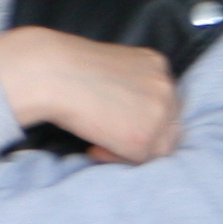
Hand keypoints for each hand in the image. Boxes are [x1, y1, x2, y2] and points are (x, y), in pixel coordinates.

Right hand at [0, 27, 180, 163]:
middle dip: (142, 134)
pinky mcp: (144, 138)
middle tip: (108, 138)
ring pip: (159, 145)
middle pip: (168, 124)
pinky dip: (118, 158)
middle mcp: (165, 86)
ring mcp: (159, 112)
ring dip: (132, 149)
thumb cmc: (68, 68)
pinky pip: (140, 159)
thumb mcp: (110, 68)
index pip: (163, 101)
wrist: (53, 74)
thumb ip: (129, 85)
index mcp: (157, 64)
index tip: (115, 121)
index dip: (141, 116)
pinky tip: (94, 147)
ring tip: (99, 144)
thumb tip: (124, 109)